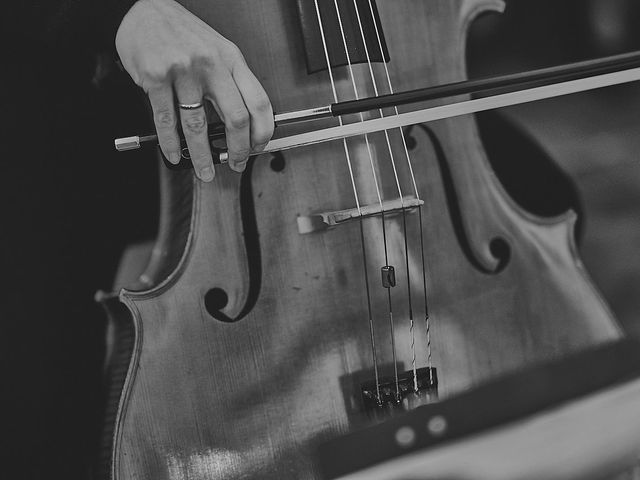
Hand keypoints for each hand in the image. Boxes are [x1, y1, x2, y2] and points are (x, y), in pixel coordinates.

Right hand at [115, 0, 273, 180]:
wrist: (144, 9)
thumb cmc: (182, 33)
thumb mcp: (217, 50)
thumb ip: (231, 83)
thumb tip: (243, 124)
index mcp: (231, 59)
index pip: (258, 101)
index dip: (262, 131)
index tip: (259, 147)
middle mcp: (211, 64)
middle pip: (235, 118)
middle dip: (238, 150)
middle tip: (237, 163)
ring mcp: (183, 71)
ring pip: (198, 125)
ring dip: (202, 156)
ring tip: (205, 169)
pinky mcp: (155, 77)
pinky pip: (166, 120)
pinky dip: (170, 144)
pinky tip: (173, 154)